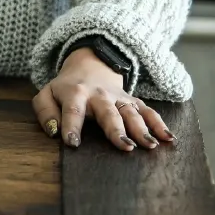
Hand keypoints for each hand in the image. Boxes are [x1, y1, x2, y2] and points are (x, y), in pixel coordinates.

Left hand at [33, 46, 174, 151]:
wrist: (89, 67)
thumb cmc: (65, 89)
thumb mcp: (47, 94)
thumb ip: (45, 112)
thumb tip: (54, 132)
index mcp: (75, 94)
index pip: (72, 111)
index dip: (70, 126)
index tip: (72, 143)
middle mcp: (100, 96)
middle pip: (108, 113)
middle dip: (116, 130)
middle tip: (125, 147)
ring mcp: (119, 98)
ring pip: (131, 113)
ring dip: (141, 129)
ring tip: (150, 145)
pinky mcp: (133, 101)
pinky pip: (148, 111)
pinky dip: (159, 123)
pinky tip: (169, 138)